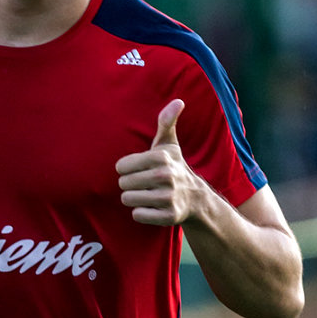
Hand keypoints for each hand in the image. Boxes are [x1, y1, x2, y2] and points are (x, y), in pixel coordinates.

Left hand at [115, 99, 197, 225]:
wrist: (195, 197)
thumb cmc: (173, 166)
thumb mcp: (169, 144)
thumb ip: (166, 122)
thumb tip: (178, 101)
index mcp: (161, 157)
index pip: (121, 166)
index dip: (126, 169)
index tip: (138, 169)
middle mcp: (166, 176)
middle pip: (123, 183)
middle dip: (129, 184)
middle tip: (142, 183)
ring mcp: (168, 197)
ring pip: (128, 200)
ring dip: (133, 199)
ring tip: (146, 194)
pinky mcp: (169, 216)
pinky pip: (138, 215)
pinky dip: (141, 213)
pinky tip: (152, 207)